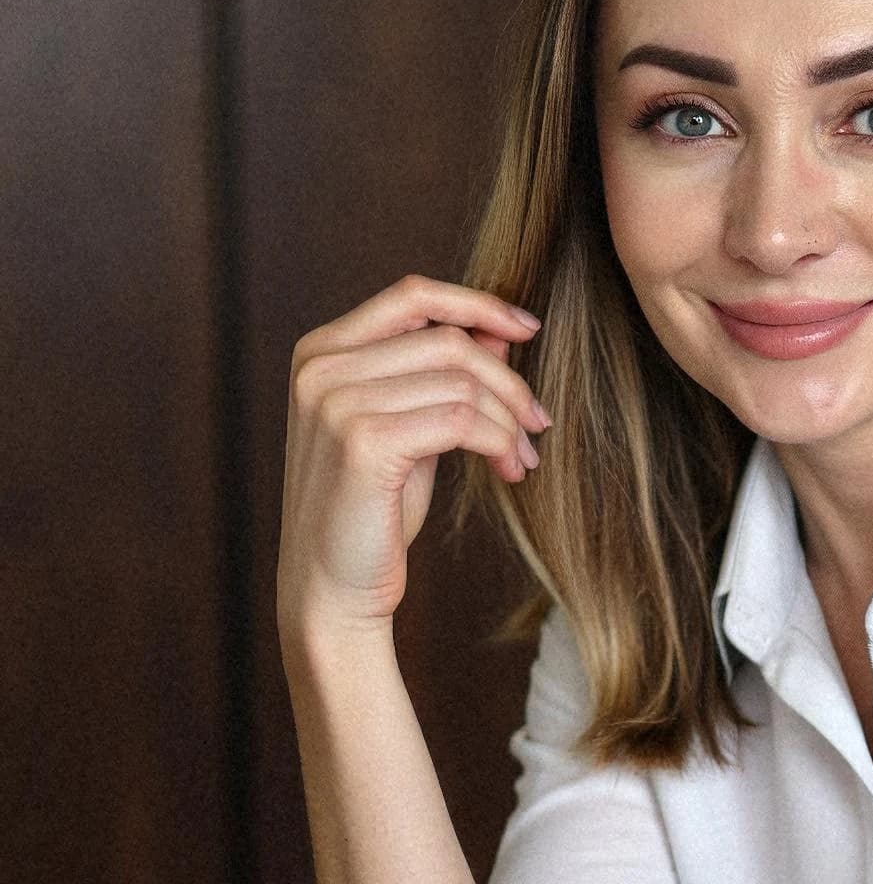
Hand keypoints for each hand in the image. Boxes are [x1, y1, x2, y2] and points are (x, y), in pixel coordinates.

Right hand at [277, 275, 548, 634]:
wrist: (332, 588)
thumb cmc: (372, 511)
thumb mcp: (411, 428)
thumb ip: (441, 376)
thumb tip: (498, 330)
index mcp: (322, 351)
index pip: (412, 296)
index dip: (478, 303)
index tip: (529, 328)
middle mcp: (322, 368)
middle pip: (448, 340)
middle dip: (508, 380)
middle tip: (539, 421)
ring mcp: (336, 401)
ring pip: (461, 382)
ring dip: (509, 419)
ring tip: (523, 456)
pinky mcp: (362, 441)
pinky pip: (460, 420)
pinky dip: (498, 441)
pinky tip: (509, 469)